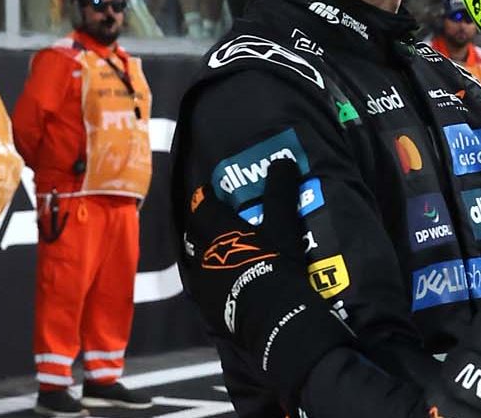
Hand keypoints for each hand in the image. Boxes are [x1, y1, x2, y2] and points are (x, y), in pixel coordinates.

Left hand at [180, 160, 348, 398]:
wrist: (272, 319)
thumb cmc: (275, 265)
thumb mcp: (283, 227)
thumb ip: (280, 193)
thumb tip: (281, 160)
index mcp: (219, 231)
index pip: (204, 207)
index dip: (206, 197)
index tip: (211, 192)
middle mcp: (204, 254)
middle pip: (197, 234)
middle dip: (205, 226)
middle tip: (221, 223)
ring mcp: (203, 283)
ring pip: (199, 261)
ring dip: (209, 254)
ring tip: (225, 254)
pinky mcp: (208, 308)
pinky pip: (206, 287)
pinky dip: (214, 279)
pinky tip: (228, 283)